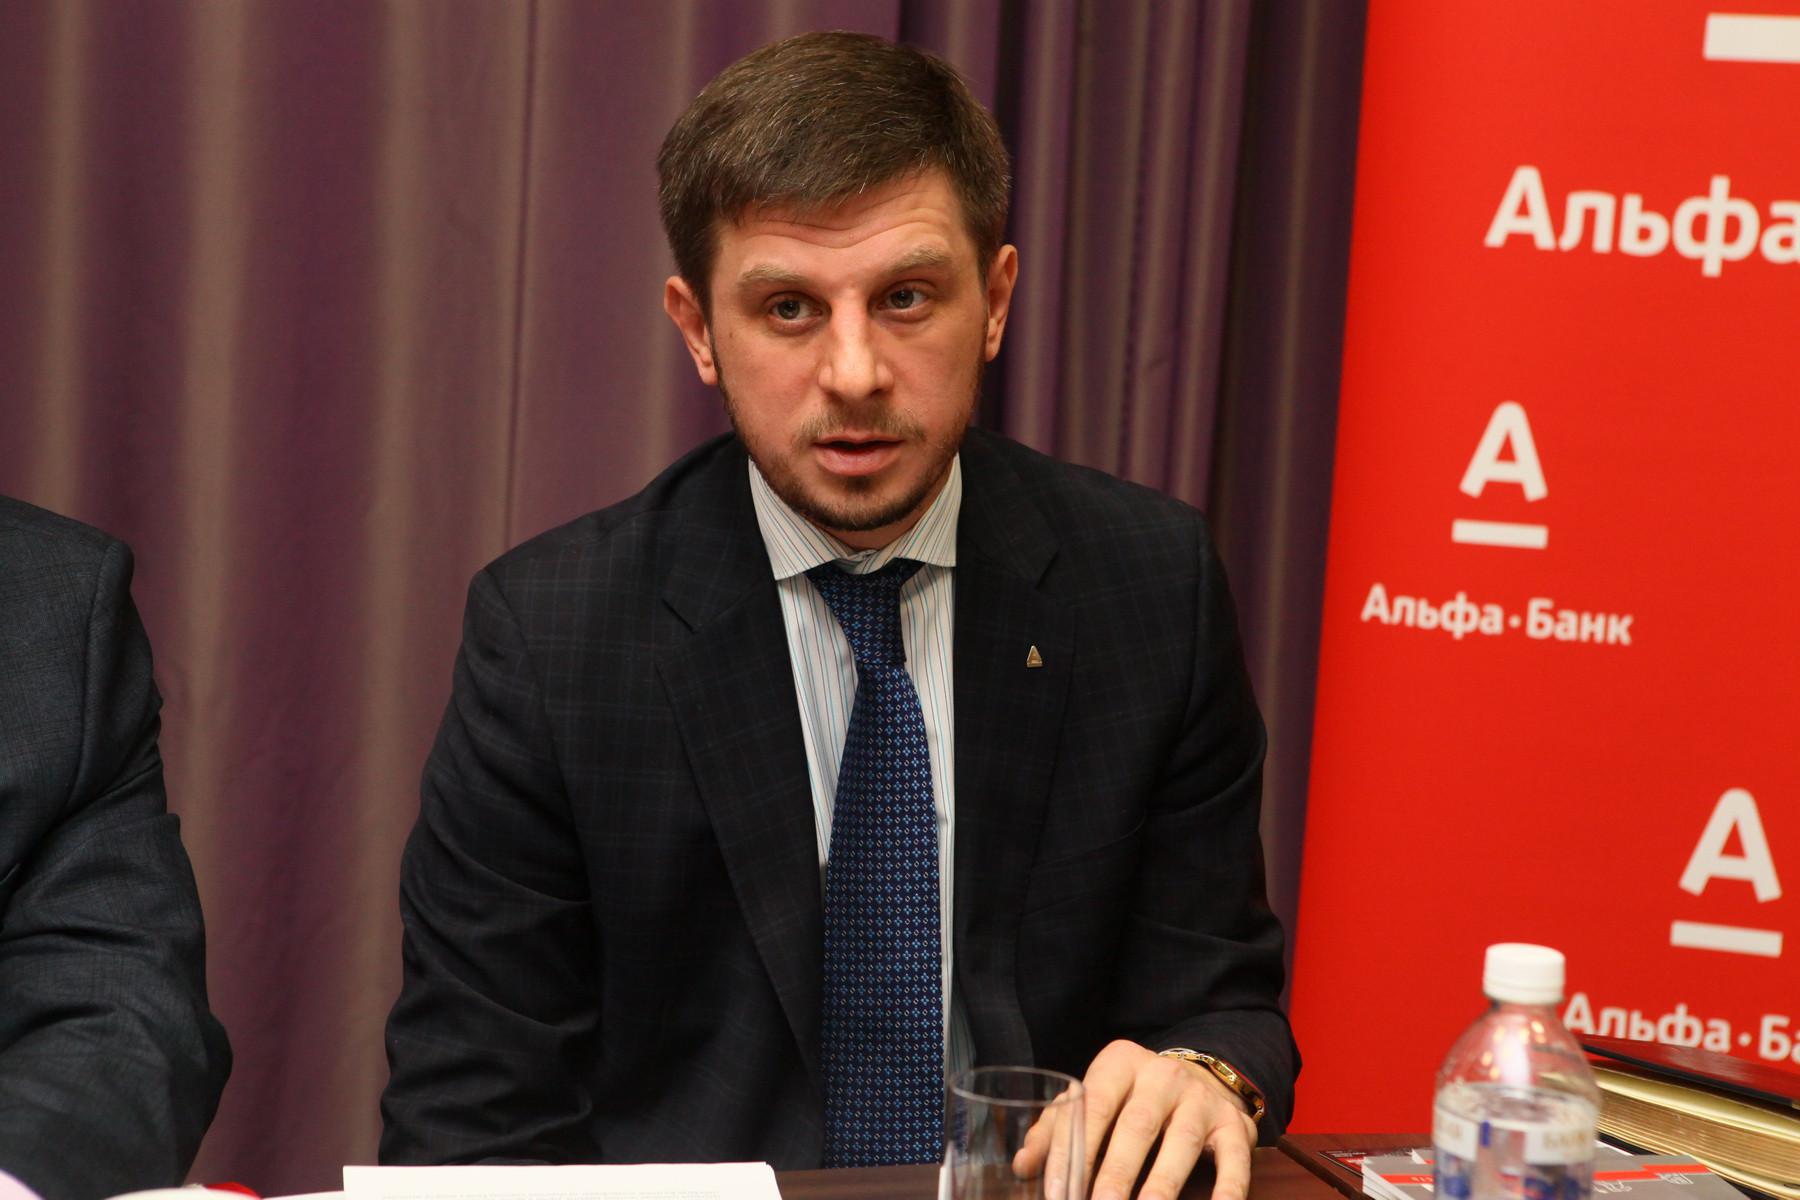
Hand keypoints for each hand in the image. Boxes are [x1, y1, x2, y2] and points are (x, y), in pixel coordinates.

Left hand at [1014, 1039, 1256, 1199]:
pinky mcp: (1235, 1126)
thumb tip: (1023, 1167)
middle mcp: (1163, 1075)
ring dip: (1160, 1187)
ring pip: (1182, 1143)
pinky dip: (1226, 1193)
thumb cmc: (1130, 1099)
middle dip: (1115, 1175)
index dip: (1072, 1149)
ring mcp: (1202, 1099)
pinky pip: (1235, 1163)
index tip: (1056, 1190)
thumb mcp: (1094, 1099)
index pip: (1091, 1105)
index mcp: (1120, 1063)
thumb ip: (1057, 1130)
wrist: (1199, 1078)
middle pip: (1136, 1127)